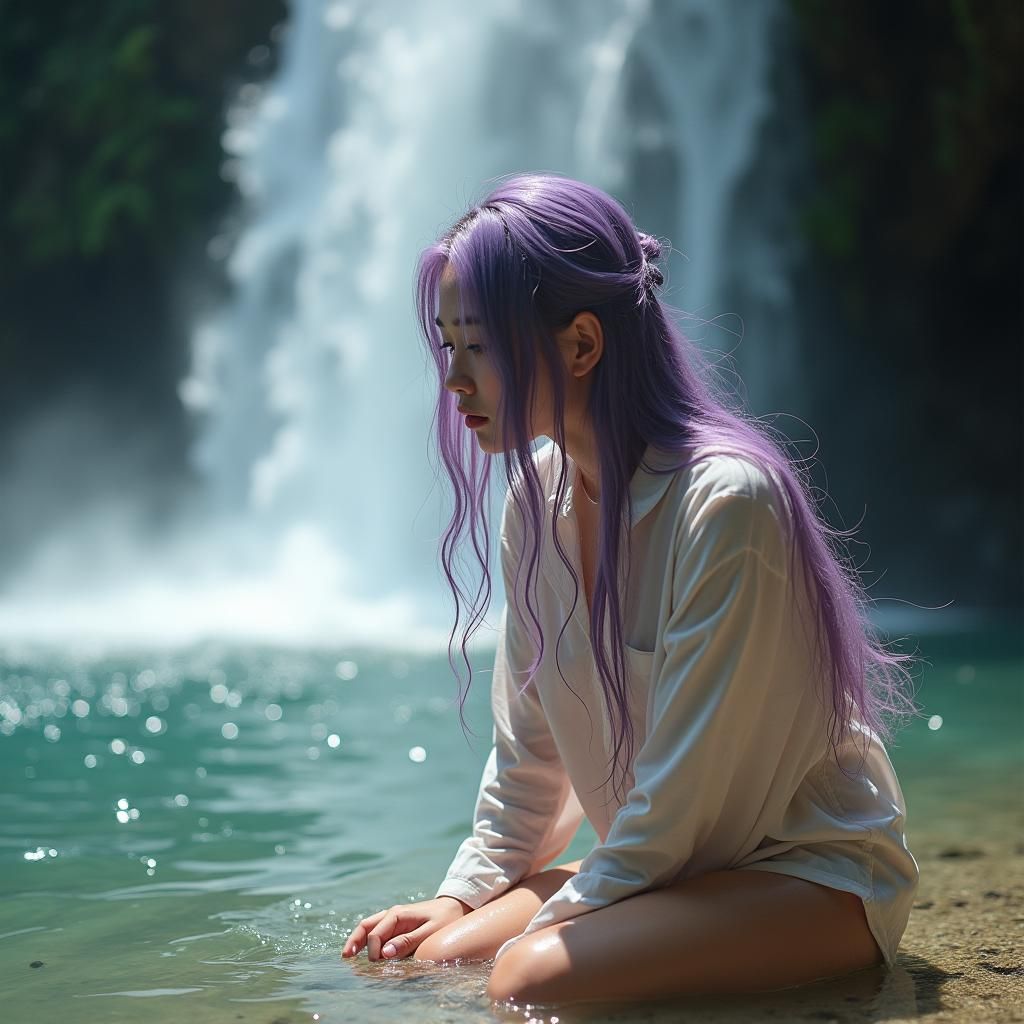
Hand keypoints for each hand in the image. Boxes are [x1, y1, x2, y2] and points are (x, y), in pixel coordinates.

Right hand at [342, 895, 470, 960]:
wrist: (455, 907)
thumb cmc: (445, 920)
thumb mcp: (429, 932)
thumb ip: (407, 942)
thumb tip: (384, 953)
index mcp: (398, 914)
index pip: (376, 933)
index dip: (373, 950)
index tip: (378, 964)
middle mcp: (392, 914)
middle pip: (366, 926)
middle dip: (354, 940)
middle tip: (346, 957)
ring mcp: (393, 919)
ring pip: (369, 927)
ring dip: (358, 940)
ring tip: (348, 955)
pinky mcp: (396, 925)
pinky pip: (377, 931)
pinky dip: (367, 940)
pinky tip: (363, 951)